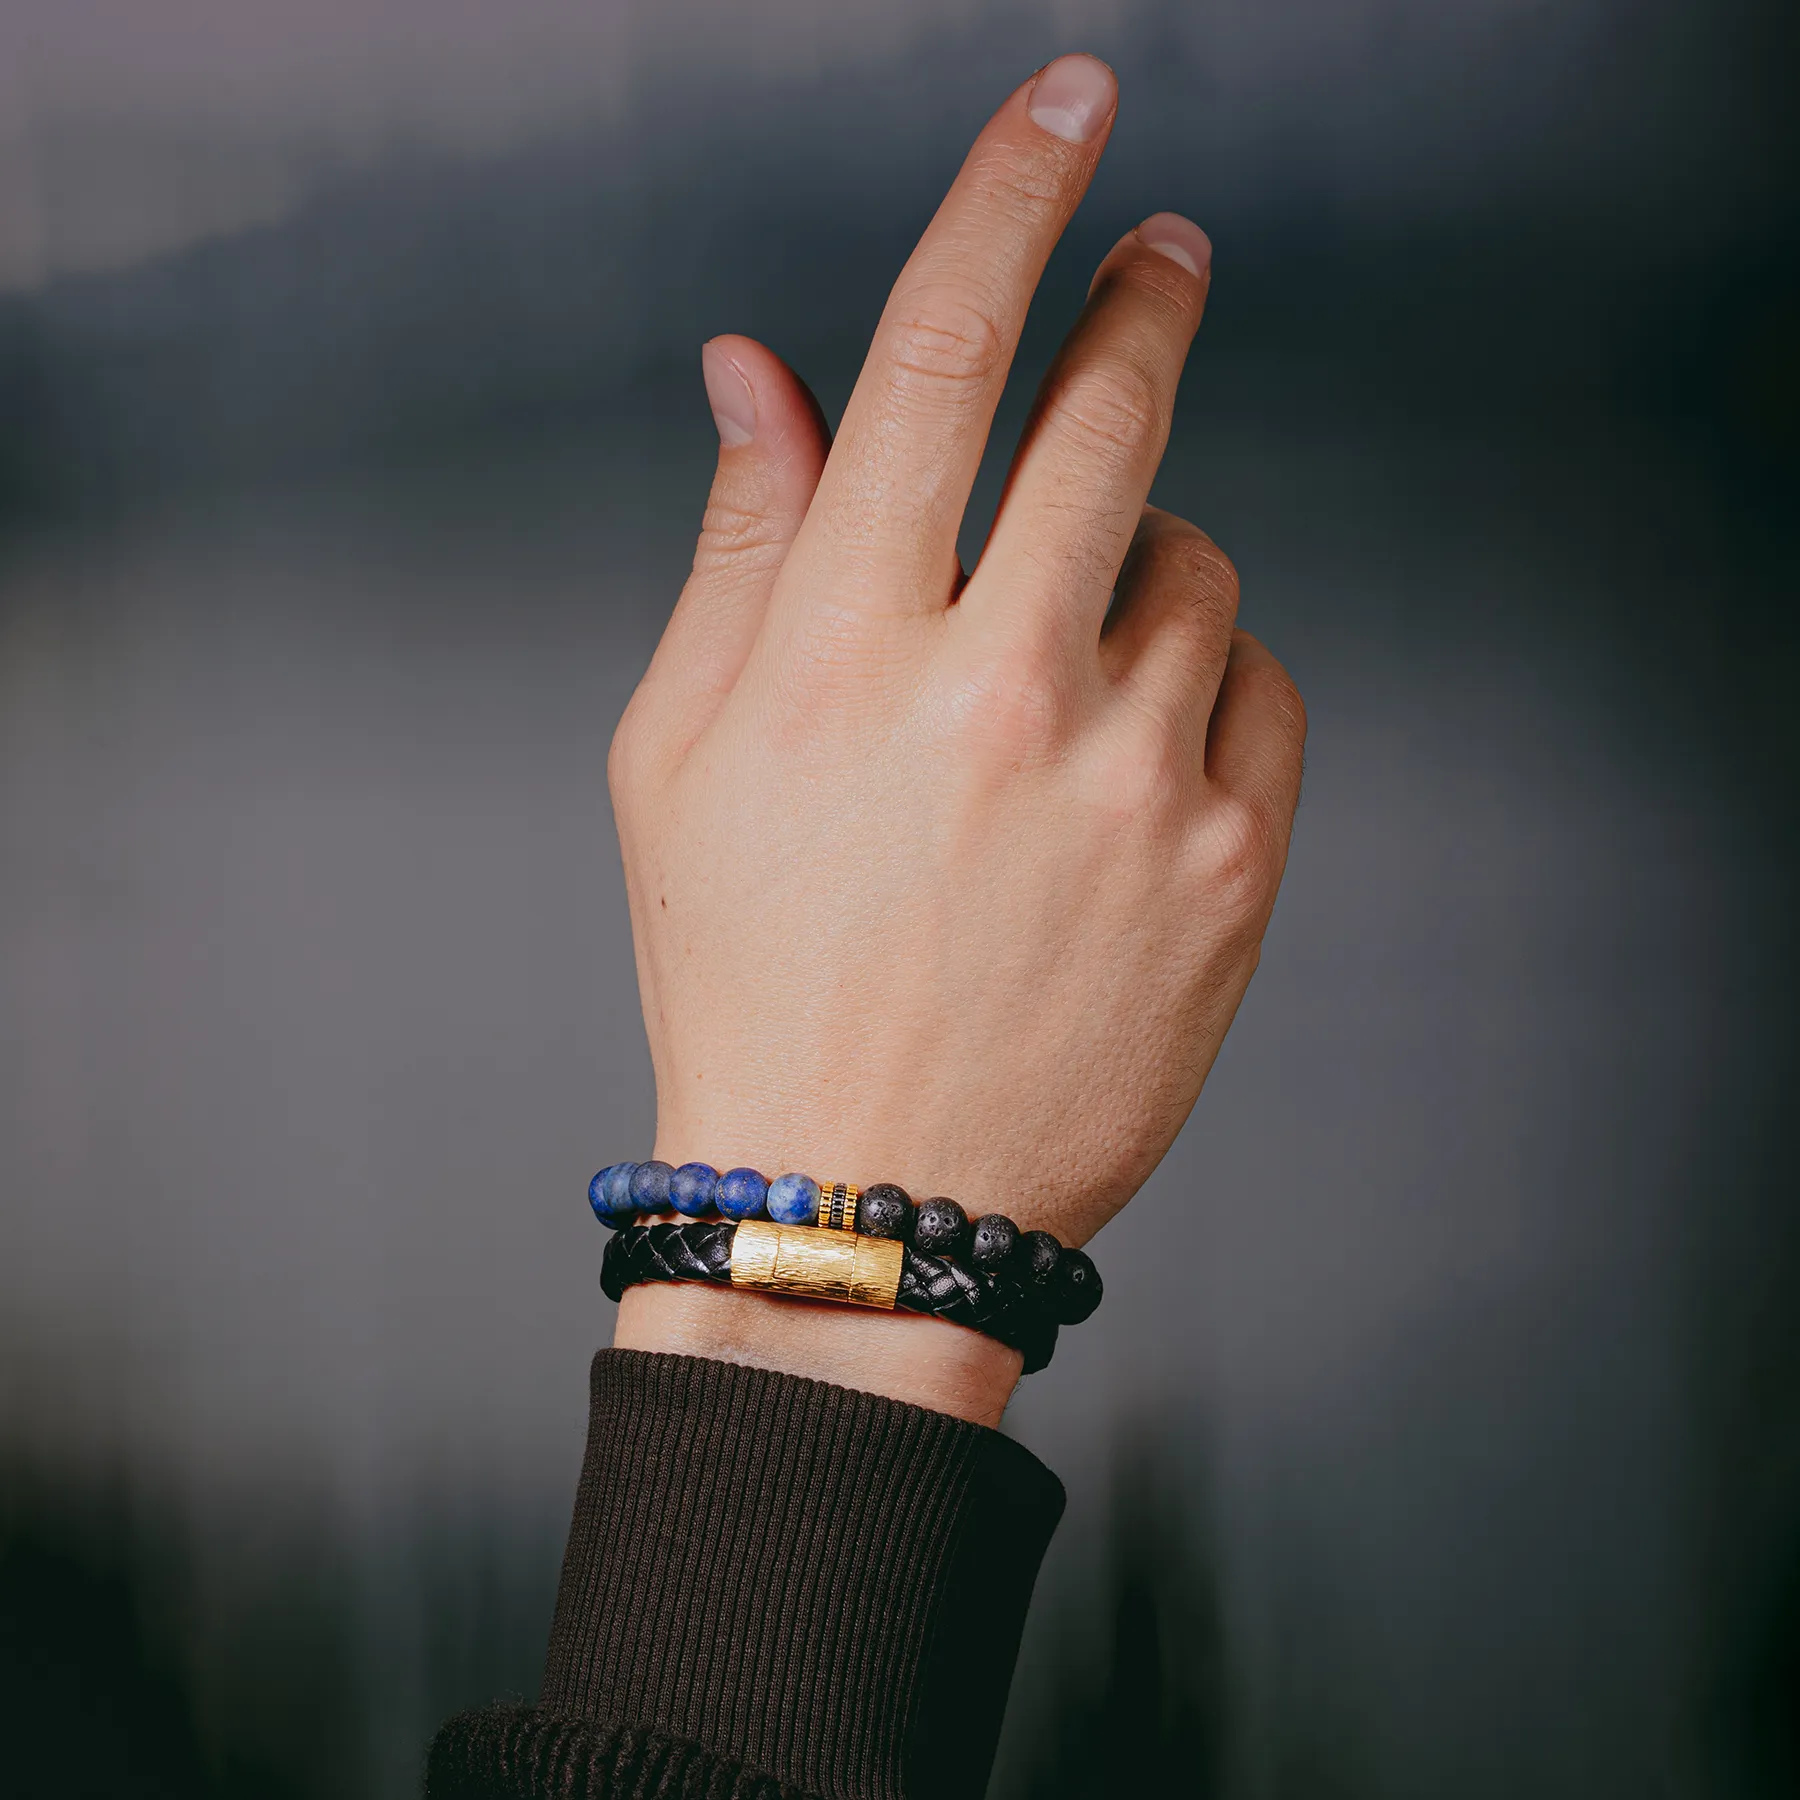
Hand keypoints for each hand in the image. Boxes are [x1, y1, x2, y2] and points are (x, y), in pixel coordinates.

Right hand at [608, 54, 1304, 1422]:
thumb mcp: (685, 757)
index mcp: (844, 652)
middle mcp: (999, 691)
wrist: (866, 1190)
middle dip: (1142, 306)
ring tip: (1060, 689)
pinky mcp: (1231, 861)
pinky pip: (1261, 683)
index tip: (1070, 104)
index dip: (1006, 199)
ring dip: (1138, 571)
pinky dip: (1206, 681)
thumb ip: (741, 545)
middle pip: (1108, 414)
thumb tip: (763, 375)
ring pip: (1194, 560)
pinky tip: (1131, 763)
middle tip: (1164, 257)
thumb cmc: (752, 973)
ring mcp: (1133, 778)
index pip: (934, 359)